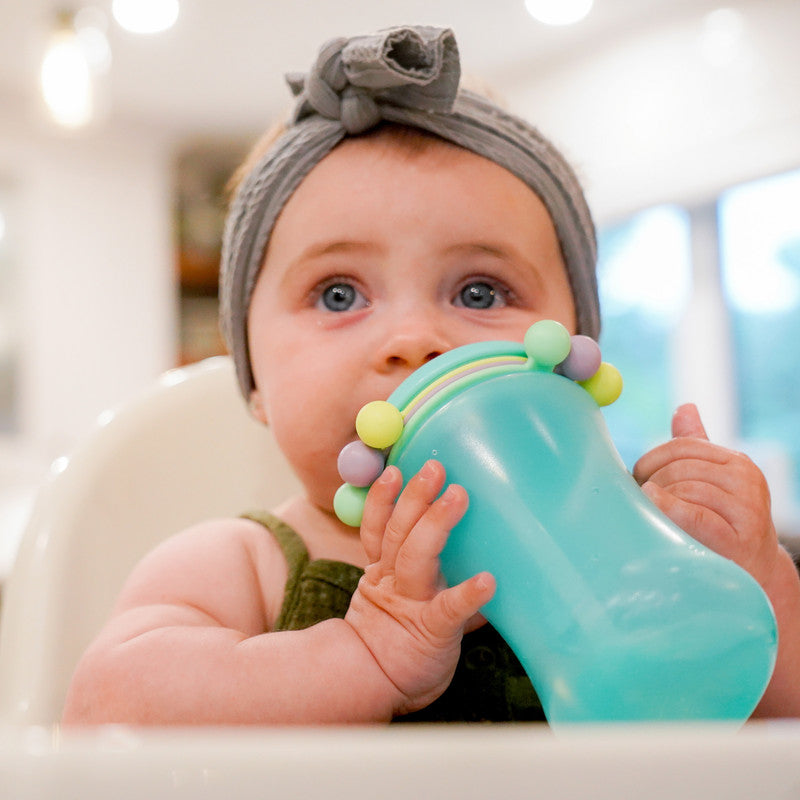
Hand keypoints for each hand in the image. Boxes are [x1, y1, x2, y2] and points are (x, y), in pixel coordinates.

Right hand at [345, 460, 494, 716]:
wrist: (377, 685)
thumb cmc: (398, 640)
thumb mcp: (404, 601)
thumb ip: (432, 573)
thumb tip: (471, 544)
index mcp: (384, 572)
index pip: (380, 529)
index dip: (384, 499)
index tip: (395, 469)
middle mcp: (394, 582)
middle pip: (399, 534)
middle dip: (415, 499)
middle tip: (435, 468)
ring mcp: (411, 604)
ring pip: (415, 558)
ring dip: (435, 524)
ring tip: (456, 496)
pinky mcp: (432, 632)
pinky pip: (450, 610)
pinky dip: (467, 595)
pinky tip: (487, 581)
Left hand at [633, 403, 779, 587]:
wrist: (752, 572)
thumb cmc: (720, 522)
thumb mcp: (711, 482)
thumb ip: (696, 447)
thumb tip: (685, 407)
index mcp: (737, 462)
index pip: (683, 446)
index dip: (652, 459)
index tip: (636, 478)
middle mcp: (747, 480)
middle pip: (681, 467)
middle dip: (653, 482)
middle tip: (638, 501)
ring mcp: (748, 509)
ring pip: (686, 489)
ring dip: (658, 502)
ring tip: (650, 516)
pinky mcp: (741, 537)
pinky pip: (696, 514)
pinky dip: (670, 510)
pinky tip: (655, 512)